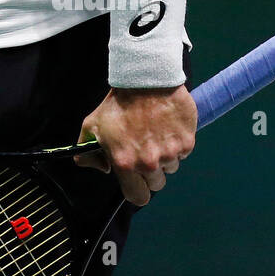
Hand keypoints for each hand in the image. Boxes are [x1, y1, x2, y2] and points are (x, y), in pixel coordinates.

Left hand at [74, 85, 195, 205]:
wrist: (145, 78)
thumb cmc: (117, 103)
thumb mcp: (92, 125)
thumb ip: (87, 153)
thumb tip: (102, 168)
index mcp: (125, 163)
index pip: (137, 197)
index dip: (137, 190)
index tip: (136, 180)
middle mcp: (149, 163)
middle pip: (156, 184)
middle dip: (150, 171)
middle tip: (144, 149)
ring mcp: (170, 153)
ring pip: (170, 167)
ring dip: (164, 156)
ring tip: (155, 133)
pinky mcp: (187, 142)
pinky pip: (183, 153)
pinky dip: (176, 143)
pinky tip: (166, 126)